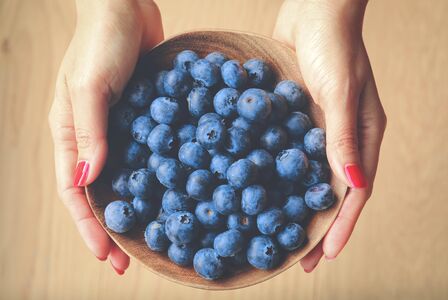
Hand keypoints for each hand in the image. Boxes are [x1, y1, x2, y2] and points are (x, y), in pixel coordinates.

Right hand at [48, 0, 162, 274]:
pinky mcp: (146, 118)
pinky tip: (176, 192)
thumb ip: (89, 133)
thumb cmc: (100, 41)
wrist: (126, 6)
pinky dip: (159, 177)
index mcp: (70, 134)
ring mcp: (121, 130)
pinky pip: (150, 154)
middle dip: (112, 229)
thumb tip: (89, 182)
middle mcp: (94, 138)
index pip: (75, 192)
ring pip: (126, 179)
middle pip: (100, 193)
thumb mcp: (90, 87)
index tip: (107, 256)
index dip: (89, 227)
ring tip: (154, 236)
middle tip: (128, 263)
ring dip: (138, 208)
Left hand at [274, 0, 386, 270]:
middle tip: (300, 259)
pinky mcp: (295, 119)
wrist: (314, 10)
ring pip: (307, 179)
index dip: (341, 226)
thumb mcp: (341, 92)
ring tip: (279, 232)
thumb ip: (344, 138)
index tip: (326, 256)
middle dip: (317, 227)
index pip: (355, 192)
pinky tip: (261, 190)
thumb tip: (353, 187)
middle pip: (330, 193)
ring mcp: (317, 130)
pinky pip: (288, 154)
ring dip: (295, 206)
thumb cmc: (333, 45)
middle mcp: (341, 139)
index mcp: (362, 136)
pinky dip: (277, 175)